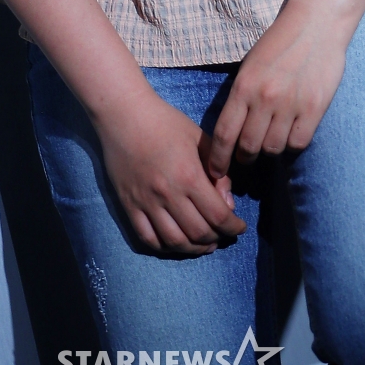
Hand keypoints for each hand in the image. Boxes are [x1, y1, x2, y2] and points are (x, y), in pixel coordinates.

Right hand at [95, 94, 247, 254]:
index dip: (233, 227)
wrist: (124, 115)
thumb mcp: (200, 139)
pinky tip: (176, 243)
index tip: (240, 227)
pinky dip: (165, 247)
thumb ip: (218, 172)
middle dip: (217, 238)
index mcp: (189, 175)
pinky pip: (147, 238)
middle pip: (199, 233)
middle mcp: (168, 194)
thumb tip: (228, 203)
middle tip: (223, 235)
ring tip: (204, 244)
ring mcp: (146, 202)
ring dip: (194, 249)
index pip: (218, 215)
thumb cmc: (166, 123)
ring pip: (174, 242)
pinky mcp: (129, 205)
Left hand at [207, 8, 349, 177]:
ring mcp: (291, 105)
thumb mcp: (250, 65)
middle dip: (244, 157)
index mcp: (244, 86)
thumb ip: (242, 96)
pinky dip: (292, 144)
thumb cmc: (279, 42)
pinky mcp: (315, 108)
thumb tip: (232, 132)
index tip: (217, 171)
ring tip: (269, 142)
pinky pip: (298, 143)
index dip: (218, 159)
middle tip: (246, 156)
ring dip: (269, 150)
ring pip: (273, 148)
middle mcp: (265, 98)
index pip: (225, 134)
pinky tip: (291, 134)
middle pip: (249, 146)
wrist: (316, 24)